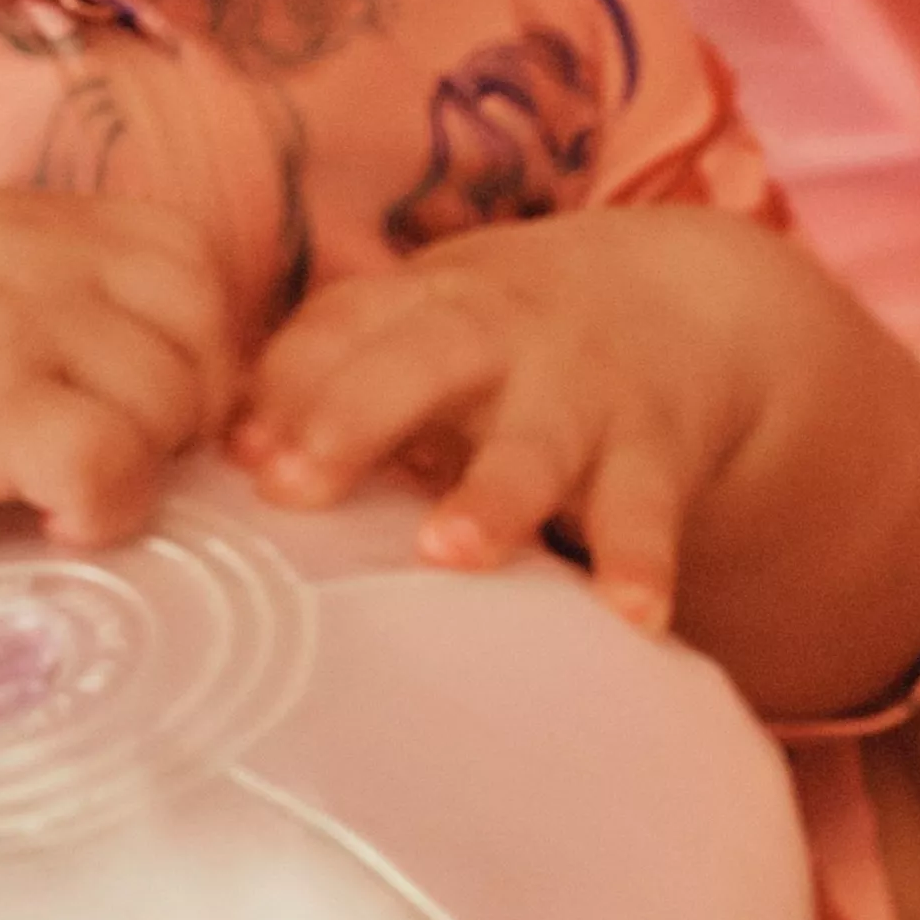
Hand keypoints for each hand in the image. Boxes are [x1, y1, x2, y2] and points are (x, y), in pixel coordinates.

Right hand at [0, 188, 230, 563]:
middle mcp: (22, 251)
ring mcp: (0, 321)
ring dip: (139, 466)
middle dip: (180, 416)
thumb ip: (47, 301)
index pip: (189, 258)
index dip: (196, 345)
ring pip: (168, 401)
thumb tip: (178, 381)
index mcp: (22, 219)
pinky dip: (104, 508)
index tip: (144, 415)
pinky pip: (109, 462)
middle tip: (106, 464)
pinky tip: (52, 525)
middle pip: (201, 332)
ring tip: (60, 494)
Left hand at [238, 211, 917, 664]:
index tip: (240, 457)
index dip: (288, 386)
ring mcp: (581, 393)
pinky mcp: (655, 452)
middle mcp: (502, 336)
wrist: (689, 300)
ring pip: (534, 440)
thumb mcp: (423, 325)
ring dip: (495, 492)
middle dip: (358, 416)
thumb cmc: (507, 336)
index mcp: (428, 304)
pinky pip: (647, 511)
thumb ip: (329, 376)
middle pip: (424, 360)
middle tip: (295, 487)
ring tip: (453, 550)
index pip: (344, 327)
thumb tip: (230, 453)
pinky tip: (635, 619)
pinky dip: (643, 563)